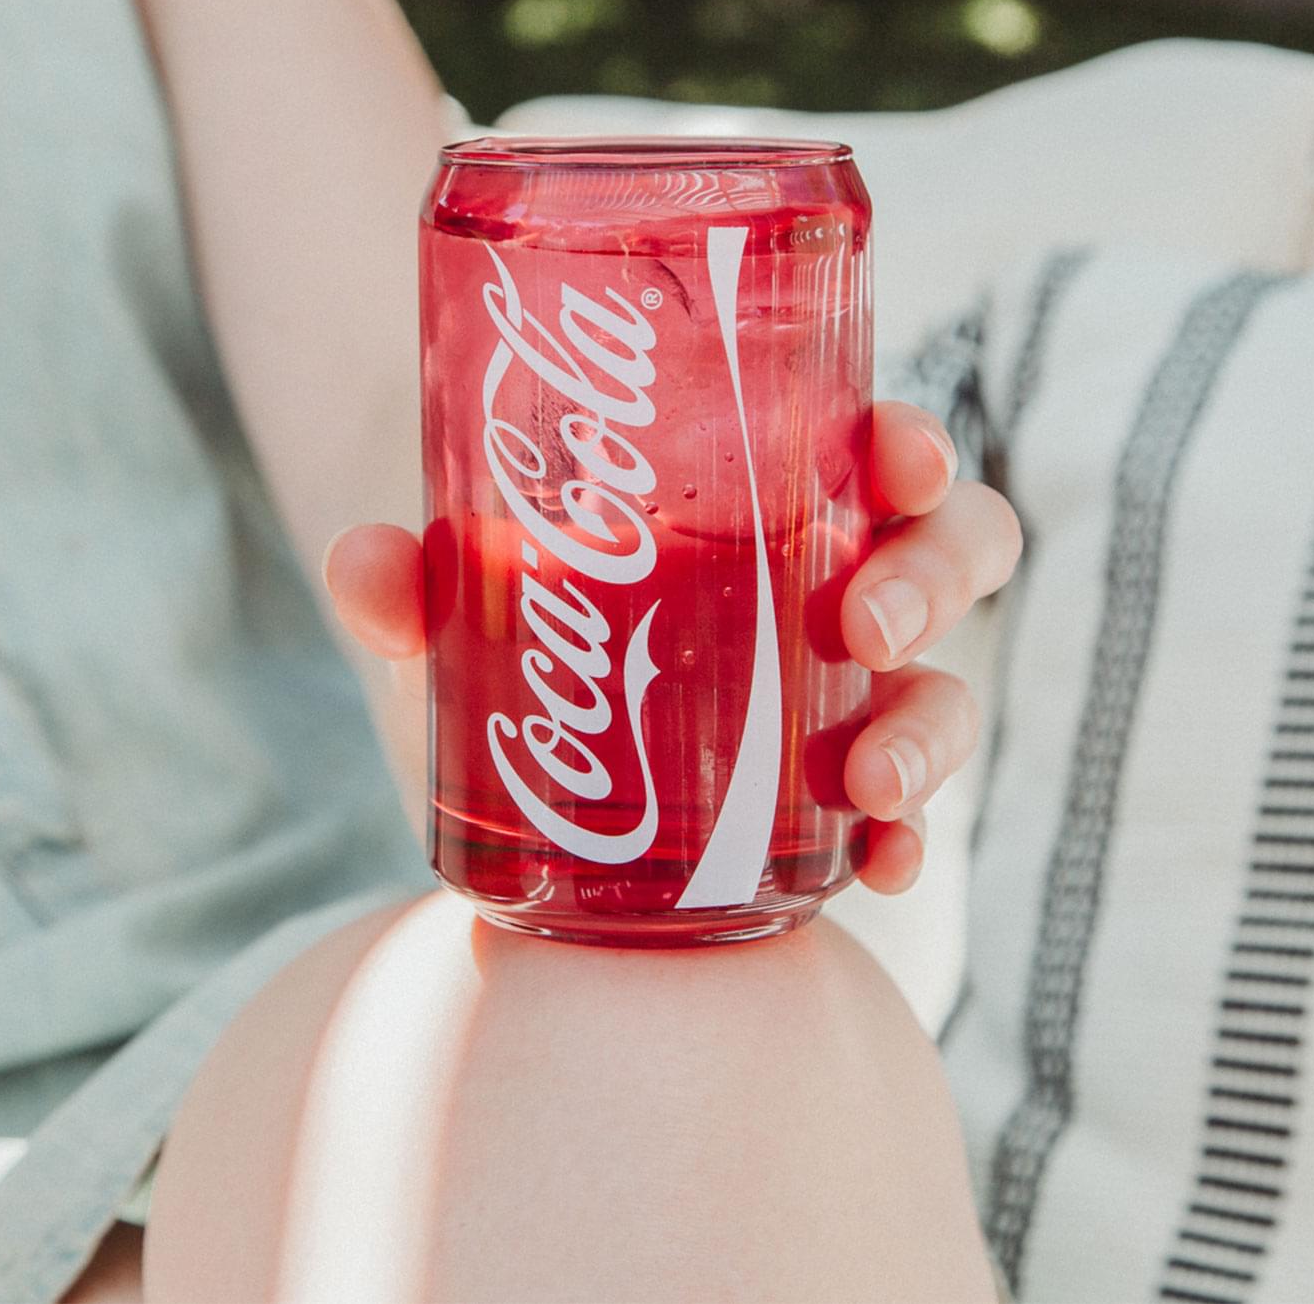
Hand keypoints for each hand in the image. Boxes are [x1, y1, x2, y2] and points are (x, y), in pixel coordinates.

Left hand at [321, 400, 1020, 894]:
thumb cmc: (504, 630)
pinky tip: (878, 866)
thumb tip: (367, 563)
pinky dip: (901, 843)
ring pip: (940, 691)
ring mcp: (832, 701)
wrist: (495, 758)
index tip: (895, 461)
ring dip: (929, 733)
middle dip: (930, 580)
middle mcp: (821, 588)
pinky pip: (898, 820)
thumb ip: (405, 583)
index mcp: (769, 499)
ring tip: (871, 781)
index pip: (878, 450)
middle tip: (861, 623)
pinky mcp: (815, 806)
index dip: (912, 447)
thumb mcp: (453, 604)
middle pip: (947, 554)